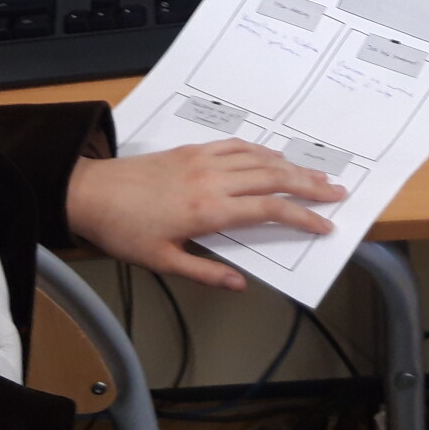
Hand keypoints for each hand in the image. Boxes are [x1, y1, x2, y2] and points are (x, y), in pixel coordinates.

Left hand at [66, 140, 346, 290]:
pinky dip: (261, 151)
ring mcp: (203, 160)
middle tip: (338, 192)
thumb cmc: (124, 230)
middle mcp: (212, 180)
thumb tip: (240, 284)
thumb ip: (205, 271)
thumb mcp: (162, 262)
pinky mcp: (192, 150)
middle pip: (274, 178)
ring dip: (292, 166)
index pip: (269, 210)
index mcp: (208, 210)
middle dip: (310, 186)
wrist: (90, 192)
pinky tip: (273, 157)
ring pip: (259, 158)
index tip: (325, 226)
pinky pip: (236, 145)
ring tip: (317, 175)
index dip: (302, 217)